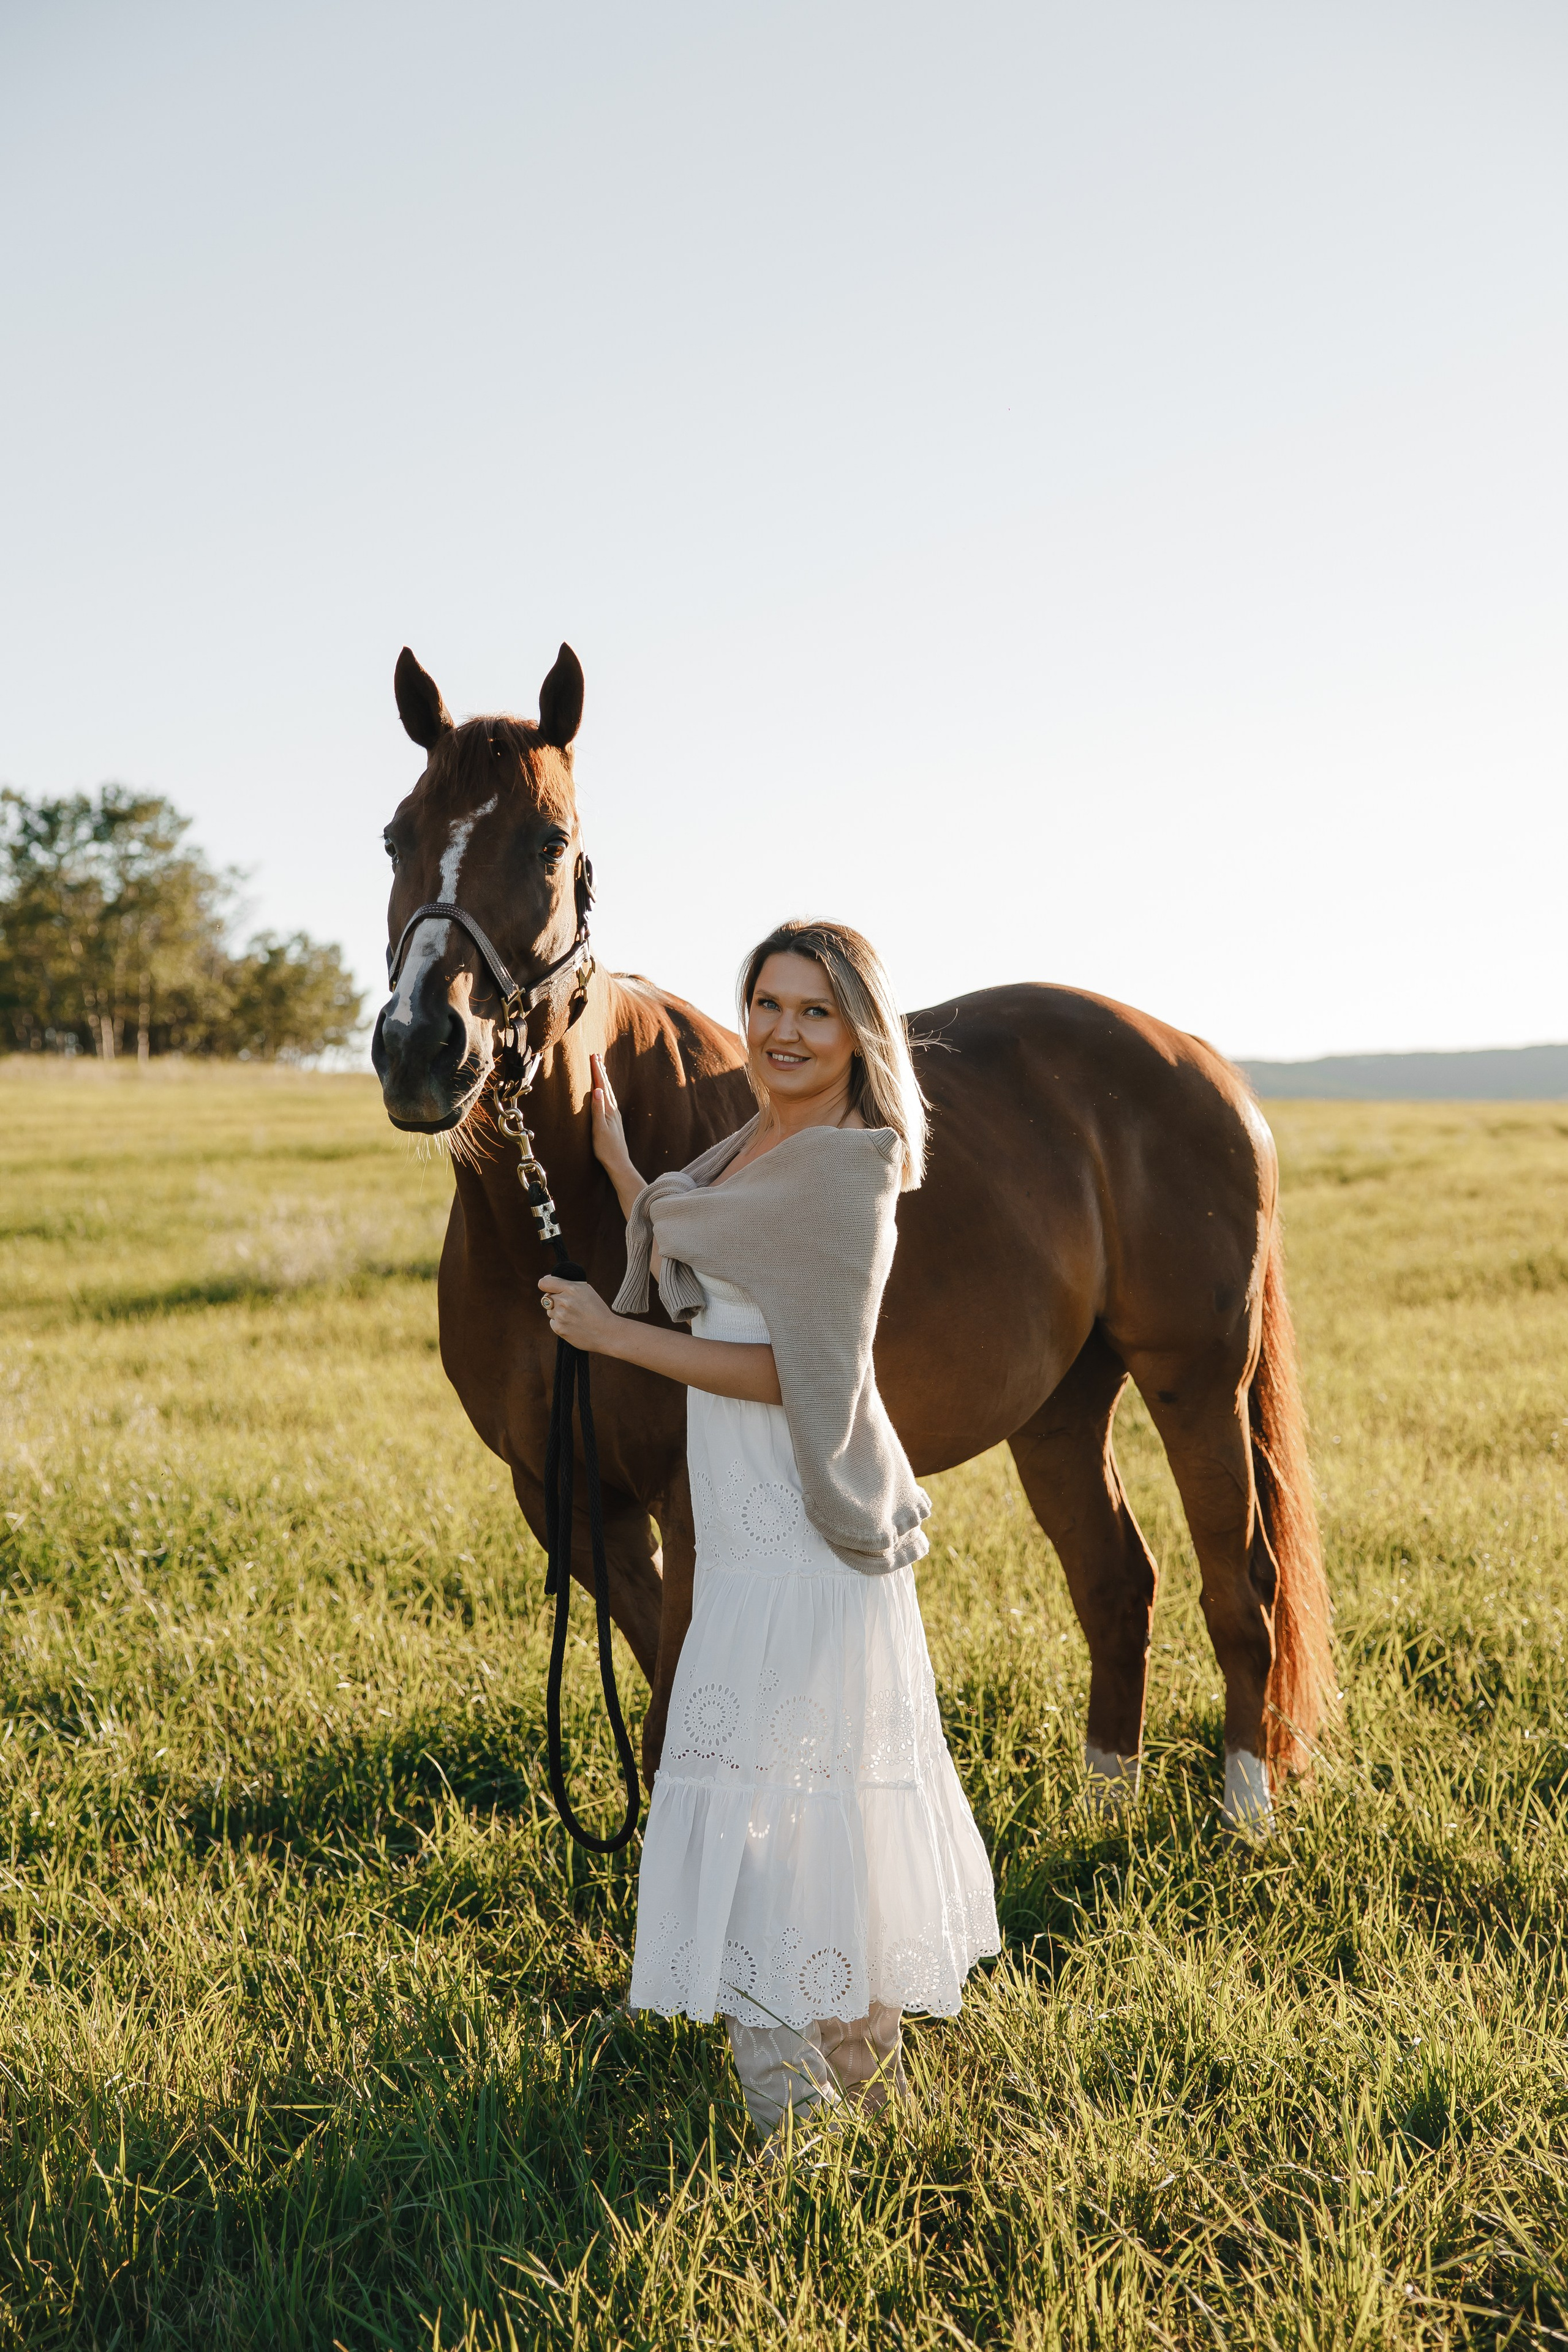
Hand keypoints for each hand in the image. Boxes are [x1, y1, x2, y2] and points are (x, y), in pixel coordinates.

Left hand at [539, 1273, 621, 1353]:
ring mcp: (560, 1316)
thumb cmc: (597, 1310)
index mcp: (571, 1288)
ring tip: (574, 1316)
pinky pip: (553, 1322)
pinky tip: (573, 1325)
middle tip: (570, 1306)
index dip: (546, 1285)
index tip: (550, 1288)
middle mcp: (564, 1301)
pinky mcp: (559, 1329)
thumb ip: (568, 1285)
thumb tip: (548, 1283)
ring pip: (549, 1311)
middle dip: (555, 1300)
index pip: (544, 1283)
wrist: (607, 1333)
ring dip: (558, 1312)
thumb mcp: (586, 1290)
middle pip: (547, 1297)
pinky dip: (560, 1323)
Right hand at [590, 1052, 631, 1174]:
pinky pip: (609, 1098)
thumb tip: (597, 1090)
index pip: (602, 1086)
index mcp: (609, 1110)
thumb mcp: (599, 1129)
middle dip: (600, 1070)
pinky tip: (604, 1090)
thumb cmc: (606, 1148)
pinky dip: (605, 1089)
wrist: (618, 1162)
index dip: (597, 1071)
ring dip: (604, 1078)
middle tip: (596, 1055)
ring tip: (600, 1067)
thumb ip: (598, 1109)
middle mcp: (613, 1109)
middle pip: (606, 1085)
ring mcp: (614, 1114)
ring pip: (608, 1091)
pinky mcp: (613, 1120)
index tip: (593, 1057)